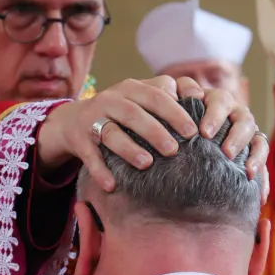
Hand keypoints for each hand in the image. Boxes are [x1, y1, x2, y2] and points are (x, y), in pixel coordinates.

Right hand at [37, 76, 196, 189]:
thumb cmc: (122, 112)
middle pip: (133, 113)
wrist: (75, 120)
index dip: (174, 113)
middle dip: (154, 131)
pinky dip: (100, 170)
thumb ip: (166, 95)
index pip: (155, 96)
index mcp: (131, 88)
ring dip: (128, 148)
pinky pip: (90, 156)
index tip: (192, 132)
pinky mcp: (79, 140)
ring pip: (110, 132)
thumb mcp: (141, 98)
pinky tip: (112, 185)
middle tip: (174, 150)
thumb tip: (200, 96)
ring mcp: (93, 119)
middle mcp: (110, 100)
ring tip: (146, 164)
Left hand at [176, 78, 268, 202]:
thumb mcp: (171, 106)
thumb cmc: (174, 122)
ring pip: (257, 138)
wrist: (180, 142)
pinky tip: (260, 197)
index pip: (219, 101)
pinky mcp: (252, 152)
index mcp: (214, 101)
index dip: (214, 114)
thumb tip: (171, 92)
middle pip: (243, 119)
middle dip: (236, 136)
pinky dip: (263, 180)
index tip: (204, 133)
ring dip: (254, 155)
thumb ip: (172, 95)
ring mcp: (245, 132)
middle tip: (226, 152)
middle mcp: (234, 114)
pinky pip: (261, 166)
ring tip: (247, 172)